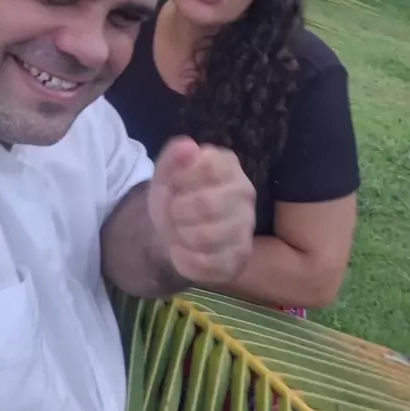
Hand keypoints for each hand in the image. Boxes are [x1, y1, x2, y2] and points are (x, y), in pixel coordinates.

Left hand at [147, 136, 255, 285]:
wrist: (174, 228)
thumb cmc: (175, 193)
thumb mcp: (166, 172)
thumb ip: (174, 155)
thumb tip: (189, 146)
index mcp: (229, 165)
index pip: (210, 167)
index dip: (182, 178)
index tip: (173, 184)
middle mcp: (245, 193)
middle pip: (207, 204)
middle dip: (178, 211)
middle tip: (173, 212)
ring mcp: (246, 227)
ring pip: (207, 237)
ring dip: (179, 236)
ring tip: (177, 232)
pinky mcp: (239, 257)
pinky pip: (207, 264)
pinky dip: (184, 259)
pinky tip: (181, 251)